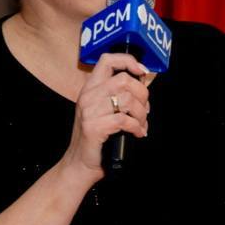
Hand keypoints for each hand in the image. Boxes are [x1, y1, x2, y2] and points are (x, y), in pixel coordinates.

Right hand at [61, 53, 151, 181]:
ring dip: (141, 114)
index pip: (107, 60)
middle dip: (142, 95)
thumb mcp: (103, 111)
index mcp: (91, 88)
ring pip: (127, 99)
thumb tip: (143, 84)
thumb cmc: (96, 139)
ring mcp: (89, 111)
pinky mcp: (94, 127)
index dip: (128, 61)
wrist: (80, 165)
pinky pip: (124, 120)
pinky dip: (137, 127)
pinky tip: (137, 133)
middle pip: (124, 80)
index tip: (141, 71)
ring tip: (141, 124)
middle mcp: (88, 96)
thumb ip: (117, 95)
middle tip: (144, 110)